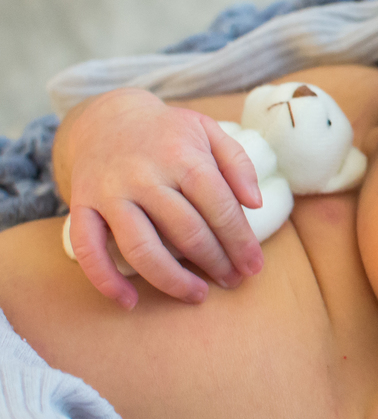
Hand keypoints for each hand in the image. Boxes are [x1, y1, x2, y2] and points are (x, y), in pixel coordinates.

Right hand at [61, 88, 263, 308]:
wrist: (107, 118)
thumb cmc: (168, 132)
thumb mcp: (209, 131)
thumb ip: (238, 163)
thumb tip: (256, 203)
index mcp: (182, 157)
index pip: (218, 207)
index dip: (239, 241)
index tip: (253, 265)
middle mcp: (144, 176)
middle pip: (186, 232)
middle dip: (215, 262)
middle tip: (233, 281)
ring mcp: (110, 194)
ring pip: (141, 248)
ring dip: (172, 279)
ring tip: (196, 295)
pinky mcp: (81, 207)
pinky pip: (89, 250)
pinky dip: (106, 280)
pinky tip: (129, 300)